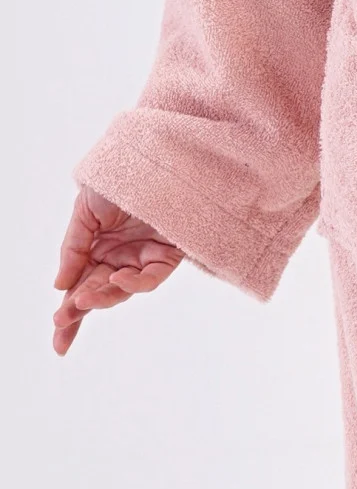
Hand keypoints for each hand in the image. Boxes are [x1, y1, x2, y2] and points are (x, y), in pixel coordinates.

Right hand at [52, 186, 184, 355]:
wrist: (152, 160)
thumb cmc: (116, 181)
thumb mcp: (86, 212)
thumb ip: (74, 249)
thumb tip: (60, 286)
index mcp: (97, 249)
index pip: (80, 285)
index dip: (69, 308)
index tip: (57, 327)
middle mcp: (120, 257)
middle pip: (98, 292)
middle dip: (79, 310)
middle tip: (61, 323)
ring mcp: (142, 258)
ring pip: (121, 290)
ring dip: (101, 298)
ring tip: (82, 300)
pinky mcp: (167, 255)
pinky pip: (150, 278)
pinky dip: (133, 283)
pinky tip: (116, 279)